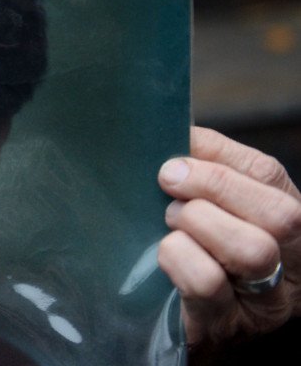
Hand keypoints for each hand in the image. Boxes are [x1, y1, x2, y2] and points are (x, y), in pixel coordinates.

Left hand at [157, 126, 300, 346]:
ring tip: (169, 223)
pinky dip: (178, 259)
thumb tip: (172, 127)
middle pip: (280, 215)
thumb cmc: (194, 242)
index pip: (268, 175)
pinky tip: (163, 254)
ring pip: (252, 250)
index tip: (173, 155)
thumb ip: (202, 163)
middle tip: (168, 185)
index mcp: (288, 217)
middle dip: (214, 188)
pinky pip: (208, 285)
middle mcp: (291, 261)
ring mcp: (264, 299)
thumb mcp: (209, 200)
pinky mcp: (226, 325)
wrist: (182, 315)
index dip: (217, 158)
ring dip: (197, 224)